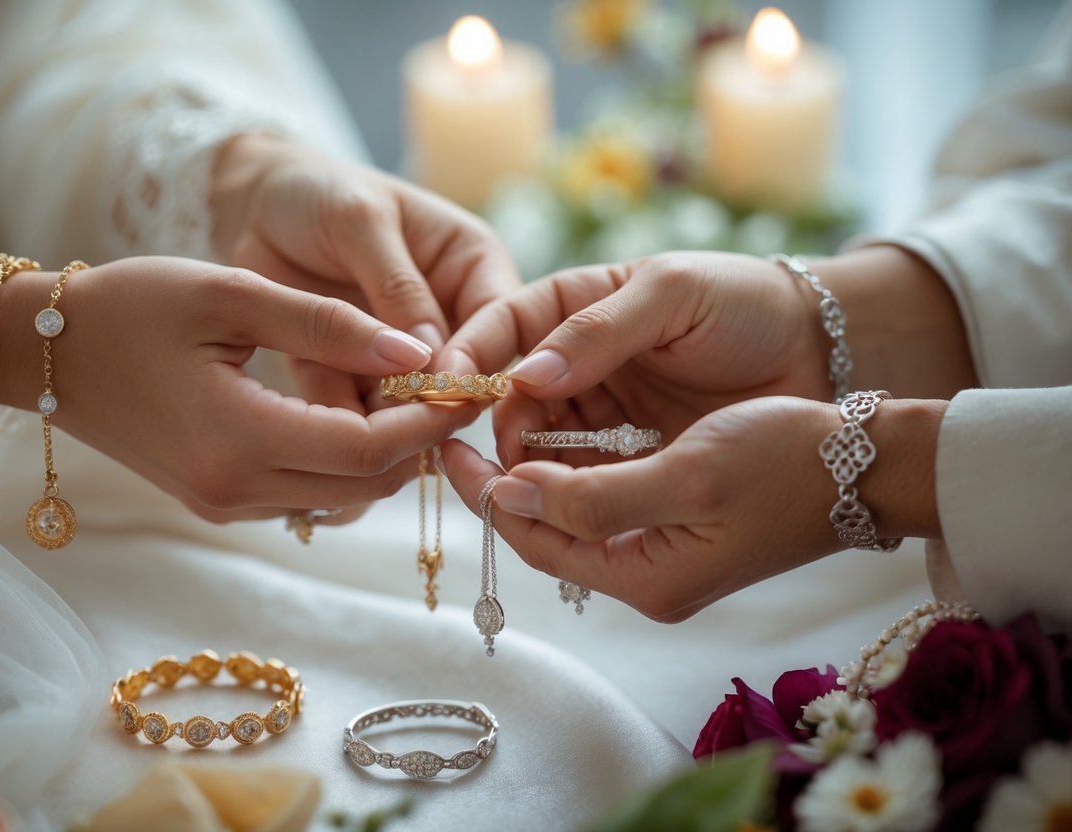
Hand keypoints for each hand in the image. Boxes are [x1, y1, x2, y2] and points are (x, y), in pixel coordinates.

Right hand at [0, 257, 483, 524]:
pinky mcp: (218, 501)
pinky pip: (307, 492)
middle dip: (419, 442)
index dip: (427, 420)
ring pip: (342, 495)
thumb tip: (416, 351)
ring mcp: (225, 504)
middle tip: (452, 389)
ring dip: (386, 455)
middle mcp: (235, 489)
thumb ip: (327, 324)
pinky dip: (345, 462)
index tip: (465, 382)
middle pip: (366, 485)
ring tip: (413, 394)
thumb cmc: (130, 306)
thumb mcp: (230, 295)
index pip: (368, 449)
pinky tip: (357, 413)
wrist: (43, 353)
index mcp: (238, 438)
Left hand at [211, 136, 521, 408]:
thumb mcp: (361, 220)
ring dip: (388, 424)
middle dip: (432, 402)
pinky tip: (323, 437)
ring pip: (411, 401)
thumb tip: (436, 355)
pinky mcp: (356, 374)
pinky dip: (342, 424)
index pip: (499, 320)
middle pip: (461, 373)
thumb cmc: (321, 191)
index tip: (446, 387)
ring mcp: (403, 351)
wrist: (255, 203)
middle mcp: (448, 313)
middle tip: (404, 429)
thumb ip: (398, 285)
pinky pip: (357, 409)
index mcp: (473, 265)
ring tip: (359, 439)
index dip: (479, 357)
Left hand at [439, 395, 944, 621]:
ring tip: (507, 409)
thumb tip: (507, 495)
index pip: (536, 543)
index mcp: (644, 578)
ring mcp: (664, 553)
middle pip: (549, 530)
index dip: (488, 493)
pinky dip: (577, 462)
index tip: (451, 442)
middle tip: (470, 419)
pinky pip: (606, 497)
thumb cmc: (784, 461)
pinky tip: (562, 421)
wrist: (868, 463)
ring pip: (574, 510)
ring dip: (539, 464)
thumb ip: (590, 497)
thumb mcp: (684, 474)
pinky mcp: (680, 525)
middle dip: (507, 477)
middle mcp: (647, 576)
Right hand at [443, 250, 830, 466]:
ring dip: (528, 465)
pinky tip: (567, 500)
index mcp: (574, 305)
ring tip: (527, 486)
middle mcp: (577, 361)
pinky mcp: (629, 455)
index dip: (469, 357)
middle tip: (498, 458)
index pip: (502, 327)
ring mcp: (602, 412)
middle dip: (498, 426)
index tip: (448, 391)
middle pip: (512, 398)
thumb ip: (597, 332)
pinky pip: (584, 476)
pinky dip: (569, 489)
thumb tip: (522, 378)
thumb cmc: (743, 302)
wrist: (821, 347)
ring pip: (541, 444)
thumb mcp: (671, 295)